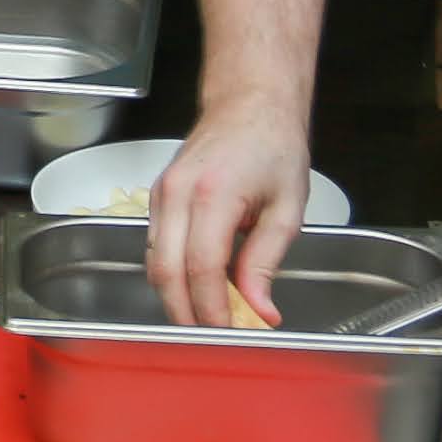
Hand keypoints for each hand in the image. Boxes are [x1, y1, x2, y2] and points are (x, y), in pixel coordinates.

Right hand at [146, 99, 317, 329]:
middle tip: (214, 337)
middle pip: (166, 272)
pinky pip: (155, 247)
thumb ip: (267, 262)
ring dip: (177, 297)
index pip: (202, 268)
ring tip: (211, 316)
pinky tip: (199, 287)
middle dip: (187, 314)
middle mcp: (177, 193)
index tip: (229, 333)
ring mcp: (161, 194)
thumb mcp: (288, 208)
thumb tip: (259, 310)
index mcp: (214, 193)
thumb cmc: (273, 146)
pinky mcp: (157, 197)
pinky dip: (173, 274)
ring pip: (154, 264)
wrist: (249, 103)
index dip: (212, 309)